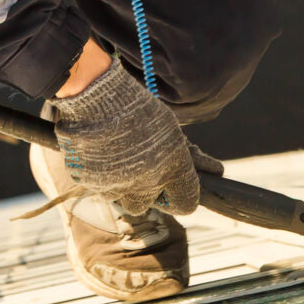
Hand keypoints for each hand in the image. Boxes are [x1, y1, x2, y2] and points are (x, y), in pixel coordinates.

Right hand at [47, 60, 198, 215]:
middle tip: (141, 170)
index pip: (187, 203)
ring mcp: (116, 186)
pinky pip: (97, 186)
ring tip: (118, 156)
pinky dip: (99, 175)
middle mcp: (146, 184)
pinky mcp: (90, 183)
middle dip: (143, 192)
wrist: (97, 98)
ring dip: (120, 184)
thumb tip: (213, 170)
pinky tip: (101, 153)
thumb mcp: (170, 129)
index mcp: (172, 169)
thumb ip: (183, 155)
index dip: (182, 198)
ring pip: (119, 197)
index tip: (178, 190)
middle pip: (144, 205)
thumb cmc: (136, 107)